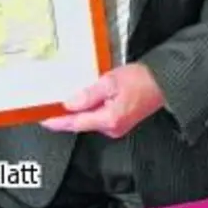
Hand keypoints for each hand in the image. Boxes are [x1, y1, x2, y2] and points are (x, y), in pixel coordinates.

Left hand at [39, 64, 164, 138]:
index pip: (75, 122)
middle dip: (64, 117)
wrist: (163, 83)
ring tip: (61, 103)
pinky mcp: (119, 122)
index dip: (57, 121)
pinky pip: (97, 118)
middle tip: (47, 108)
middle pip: (80, 123)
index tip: (43, 119)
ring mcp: (116, 127)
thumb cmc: (141, 80)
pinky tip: (81, 102)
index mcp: (109, 119)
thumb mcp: (110, 81)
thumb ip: (88, 94)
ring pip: (89, 120)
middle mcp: (112, 127)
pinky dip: (87, 111)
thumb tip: (70, 103)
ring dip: (76, 113)